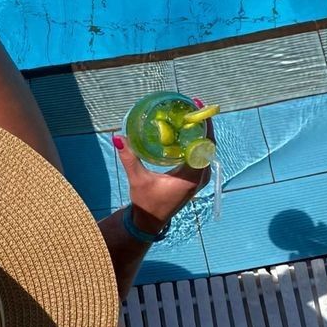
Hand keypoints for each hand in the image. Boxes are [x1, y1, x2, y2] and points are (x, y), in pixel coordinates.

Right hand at [113, 113, 214, 235]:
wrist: (150, 221)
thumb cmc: (146, 202)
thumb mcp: (137, 179)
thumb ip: (129, 158)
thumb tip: (119, 137)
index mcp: (191, 177)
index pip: (204, 146)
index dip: (204, 126)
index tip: (198, 108)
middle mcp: (199, 176)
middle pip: (208, 145)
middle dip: (202, 124)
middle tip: (194, 106)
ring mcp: (199, 178)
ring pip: (205, 150)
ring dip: (200, 132)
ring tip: (191, 114)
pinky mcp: (194, 178)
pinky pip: (200, 155)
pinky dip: (196, 141)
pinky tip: (186, 131)